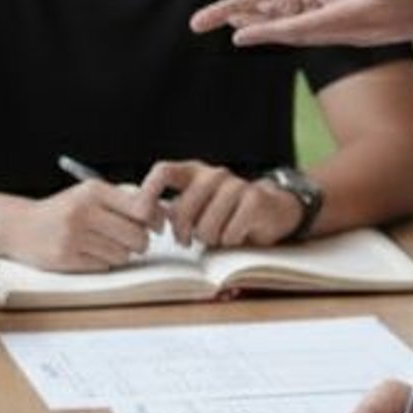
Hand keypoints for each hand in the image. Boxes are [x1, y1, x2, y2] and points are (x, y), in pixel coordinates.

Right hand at [3, 180, 160, 272]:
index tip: (157, 224)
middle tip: (133, 240)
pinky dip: (103, 262)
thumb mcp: (88, 194)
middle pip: (136, 235)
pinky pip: (104, 266)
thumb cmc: (63, 210)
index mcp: (92, 191)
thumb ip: (122, 200)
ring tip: (105, 244)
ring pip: (122, 254)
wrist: (20, 227)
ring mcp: (73, 236)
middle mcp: (83, 211)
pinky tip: (89, 252)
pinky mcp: (66, 258)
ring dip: (120, 253)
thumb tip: (158, 214)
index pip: (140, 207)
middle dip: (140, 241)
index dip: (155, 218)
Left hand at [139, 159, 304, 253]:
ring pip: (206, 227)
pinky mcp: (255, 198)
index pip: (163, 171)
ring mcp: (235, 184)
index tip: (141, 217)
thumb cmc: (223, 213)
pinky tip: (235, 236)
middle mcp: (213, 174)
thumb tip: (141, 219)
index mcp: (192, 172)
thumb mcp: (195, 207)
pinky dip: (230, 242)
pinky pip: (230, 233)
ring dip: (209, 240)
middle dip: (182, 234)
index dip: (148, 193)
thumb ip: (172, 210)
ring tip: (217, 237)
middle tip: (187, 241)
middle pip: (182, 209)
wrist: (270, 210)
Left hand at [194, 0, 412, 47]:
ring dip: (282, 28)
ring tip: (254, 26)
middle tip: (229, 31)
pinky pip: (328, 28)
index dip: (266, 31)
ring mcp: (363, 30)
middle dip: (265, 31)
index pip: (298, 29)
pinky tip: (302, 18)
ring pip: (312, 32)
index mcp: (351, 17)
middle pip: (298, 34)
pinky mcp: (373, 25)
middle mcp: (352, 30)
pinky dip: (304, 24)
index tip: (236, 36)